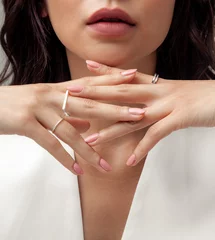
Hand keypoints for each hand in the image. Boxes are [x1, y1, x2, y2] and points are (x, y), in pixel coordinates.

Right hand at [0, 70, 145, 174]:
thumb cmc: (19, 104)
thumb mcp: (46, 105)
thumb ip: (69, 116)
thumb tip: (90, 126)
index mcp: (58, 89)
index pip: (90, 82)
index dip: (112, 79)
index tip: (133, 76)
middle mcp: (51, 95)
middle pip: (89, 104)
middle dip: (115, 110)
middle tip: (139, 115)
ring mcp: (38, 107)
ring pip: (70, 131)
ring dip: (89, 150)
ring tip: (106, 167)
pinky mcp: (25, 122)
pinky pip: (49, 143)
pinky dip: (63, 158)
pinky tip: (77, 171)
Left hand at [68, 60, 214, 166]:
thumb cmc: (198, 97)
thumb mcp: (173, 93)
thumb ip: (155, 95)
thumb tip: (139, 103)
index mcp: (156, 85)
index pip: (126, 76)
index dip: (107, 71)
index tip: (87, 67)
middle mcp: (158, 92)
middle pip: (121, 91)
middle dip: (97, 93)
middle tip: (73, 94)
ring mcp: (167, 104)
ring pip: (133, 117)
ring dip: (111, 130)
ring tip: (91, 140)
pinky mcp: (179, 118)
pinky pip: (156, 135)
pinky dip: (143, 149)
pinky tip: (130, 161)